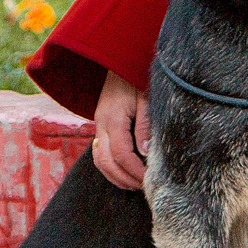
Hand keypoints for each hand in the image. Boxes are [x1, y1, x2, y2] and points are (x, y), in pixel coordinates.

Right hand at [92, 70, 152, 189]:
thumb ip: (144, 125)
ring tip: (134, 184)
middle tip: (143, 187)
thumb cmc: (136, 78)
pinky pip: (99, 152)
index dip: (134, 170)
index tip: (149, 180)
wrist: (120, 60)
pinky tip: (123, 171)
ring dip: (115, 176)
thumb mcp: (146, 99)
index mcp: (113, 118)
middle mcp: (101, 124)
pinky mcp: (100, 125)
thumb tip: (145, 152)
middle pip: (105, 162)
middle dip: (124, 178)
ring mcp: (98, 125)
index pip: (121, 154)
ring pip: (99, 160)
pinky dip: (109, 166)